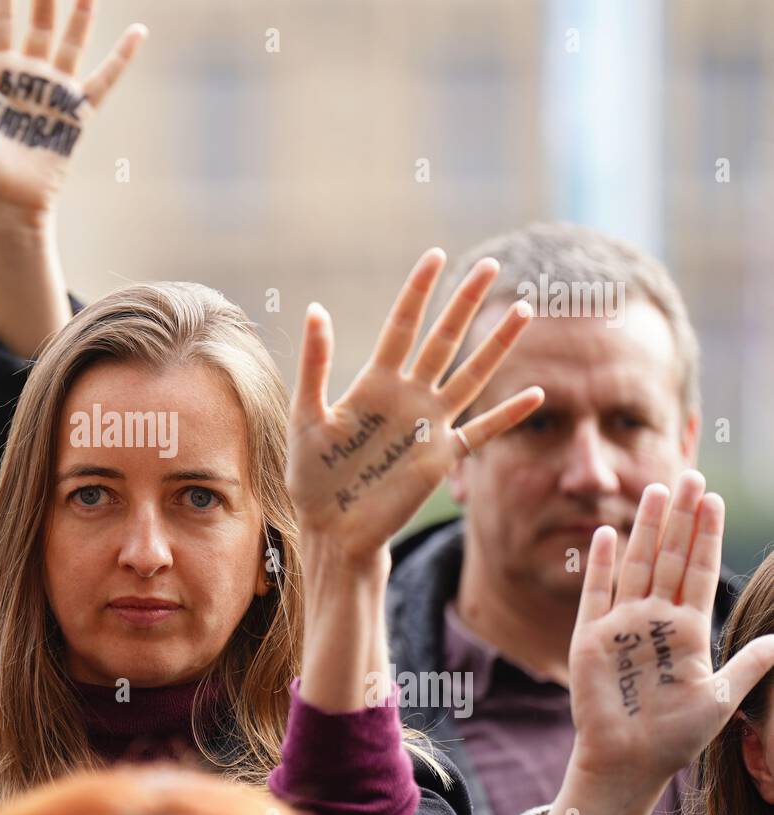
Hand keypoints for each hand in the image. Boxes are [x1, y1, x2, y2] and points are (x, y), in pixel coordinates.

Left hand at [0, 0, 146, 217]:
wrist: (5, 198)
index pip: (1, 20)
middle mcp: (28, 77)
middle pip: (40, 24)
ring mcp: (54, 93)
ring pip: (71, 43)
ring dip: (81, 14)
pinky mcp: (77, 113)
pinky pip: (104, 79)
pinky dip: (122, 57)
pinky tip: (139, 31)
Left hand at [288, 248, 543, 556]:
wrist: (332, 528)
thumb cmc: (312, 476)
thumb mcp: (307, 417)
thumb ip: (316, 366)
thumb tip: (315, 309)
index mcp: (373, 383)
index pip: (402, 326)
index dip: (418, 292)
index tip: (435, 257)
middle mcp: (407, 397)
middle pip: (443, 340)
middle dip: (465, 304)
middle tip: (489, 266)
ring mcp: (428, 425)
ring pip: (470, 377)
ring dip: (497, 347)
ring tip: (524, 310)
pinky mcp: (442, 459)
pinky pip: (481, 432)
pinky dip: (508, 415)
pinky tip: (537, 394)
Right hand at [528, 472, 773, 814]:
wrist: (628, 761)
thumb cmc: (674, 737)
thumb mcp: (722, 698)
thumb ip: (748, 665)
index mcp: (687, 630)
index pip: (698, 571)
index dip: (706, 536)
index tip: (714, 500)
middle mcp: (654, 619)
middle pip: (669, 557)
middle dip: (681, 518)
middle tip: (690, 476)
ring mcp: (622, 624)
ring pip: (636, 565)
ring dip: (646, 528)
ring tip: (658, 491)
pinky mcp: (591, 638)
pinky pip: (596, 593)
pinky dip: (602, 564)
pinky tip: (610, 535)